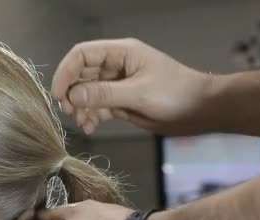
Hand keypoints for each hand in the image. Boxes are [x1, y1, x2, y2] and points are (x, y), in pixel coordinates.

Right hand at [52, 38, 213, 134]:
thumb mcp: (139, 93)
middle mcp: (116, 67)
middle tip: (69, 111)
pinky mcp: (122, 103)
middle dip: (72, 92)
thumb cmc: (175, 94)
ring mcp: (118, 85)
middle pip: (82, 75)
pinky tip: (91, 127)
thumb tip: (74, 95)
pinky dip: (92, 116)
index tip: (59, 94)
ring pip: (88, 93)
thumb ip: (105, 94)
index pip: (83, 54)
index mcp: (121, 53)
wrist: (200, 111)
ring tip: (82, 122)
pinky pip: (99, 107)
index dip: (66, 72)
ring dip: (81, 107)